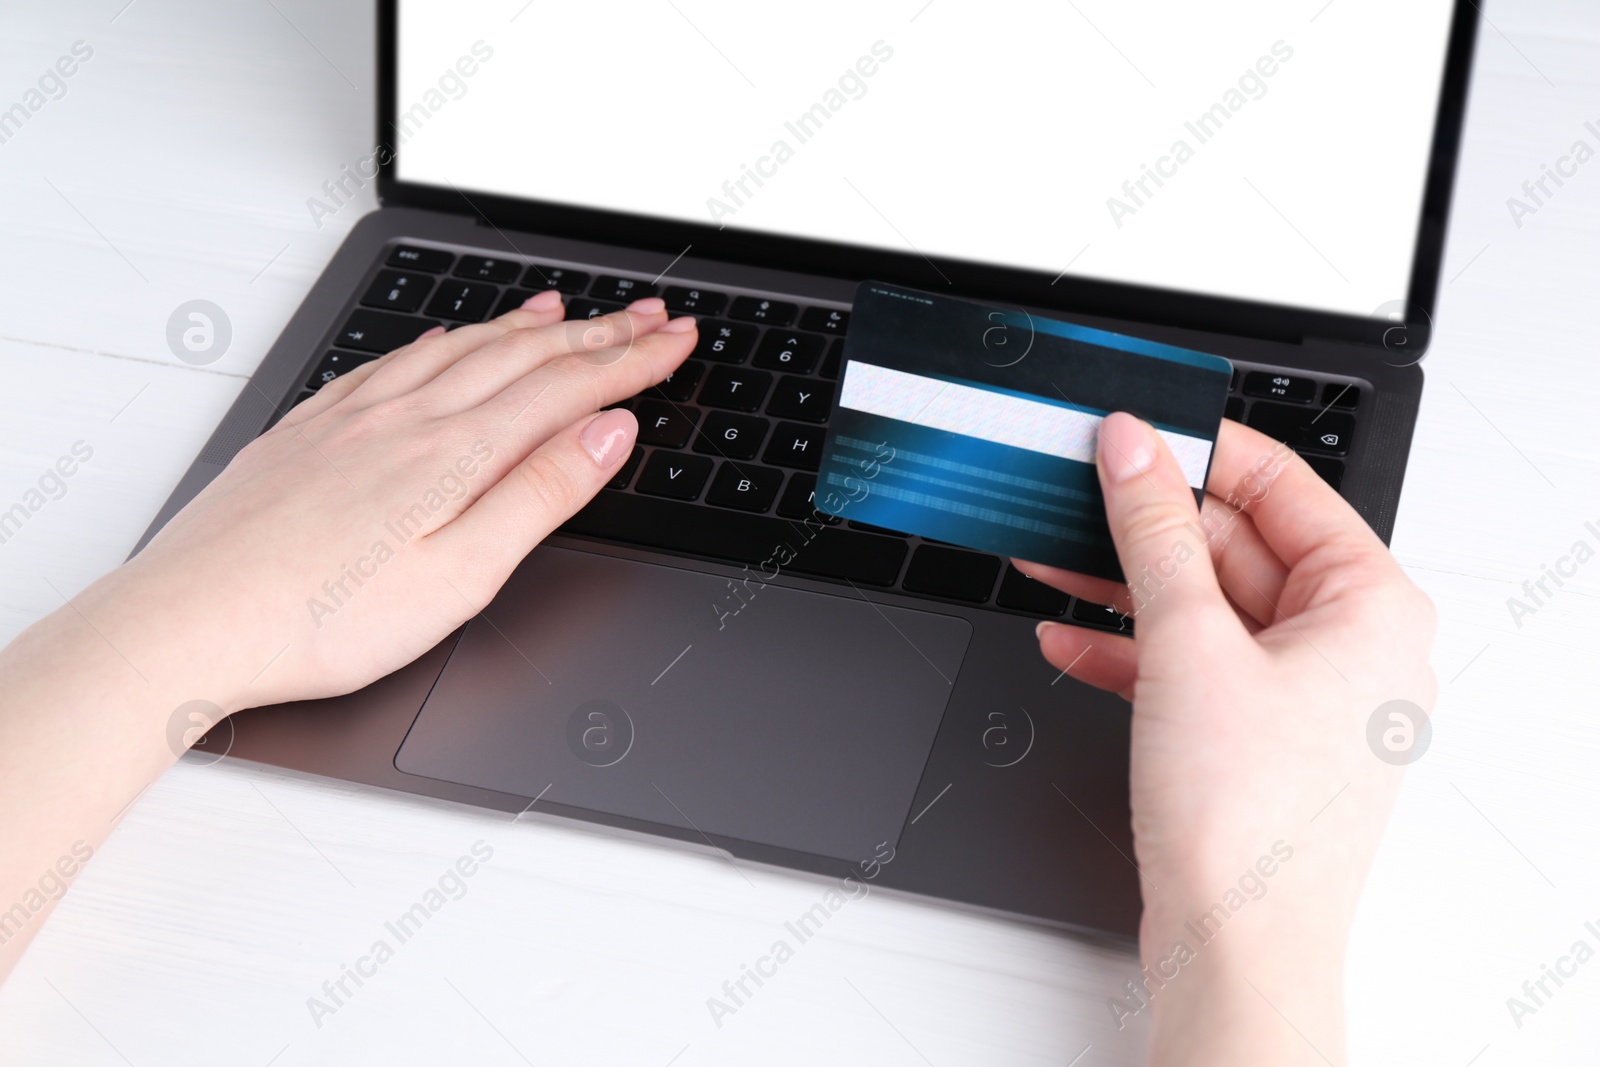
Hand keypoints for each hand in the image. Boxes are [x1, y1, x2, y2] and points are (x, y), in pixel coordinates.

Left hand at [87, 291, 696, 711]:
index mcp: (453, 456)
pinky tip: (447, 343)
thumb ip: (538, 497)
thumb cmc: (319, 620)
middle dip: (597, 332)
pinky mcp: (309, 431)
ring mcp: (352, 418)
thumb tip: (607, 433)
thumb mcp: (459, 579)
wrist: (188, 622)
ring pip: (459, 349)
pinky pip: (393, 361)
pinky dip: (442, 340)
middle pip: (522, 357)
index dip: (632, 362)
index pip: (567, 390)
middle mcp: (406, 419)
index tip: (677, 340)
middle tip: (649, 314)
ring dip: (523, 326)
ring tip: (565, 311)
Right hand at [1018, 414, 1435, 1065]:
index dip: (1201, 450)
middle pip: (1234, 548)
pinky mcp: (1252, 737)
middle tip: (1072, 492)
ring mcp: (1300, 697)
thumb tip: (1133, 450)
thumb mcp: (1188, 645)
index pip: (1283, 487)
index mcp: (1371, 606)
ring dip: (1122, 587)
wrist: (1232, 950)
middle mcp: (1348, 647)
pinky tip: (1067, 639)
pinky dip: (1129, 651)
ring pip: (1203, 608)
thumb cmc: (1250, 824)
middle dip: (1142, 527)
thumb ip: (1153, 534)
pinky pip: (1190, 666)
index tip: (1134, 430)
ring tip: (1047, 556)